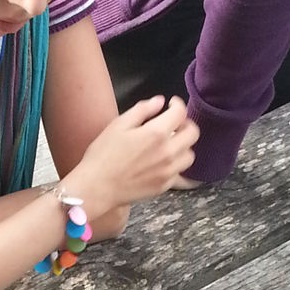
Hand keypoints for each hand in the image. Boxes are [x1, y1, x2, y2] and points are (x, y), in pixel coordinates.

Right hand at [66, 95, 198, 219]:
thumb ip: (142, 110)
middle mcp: (167, 152)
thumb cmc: (102, 155)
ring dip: (183, 146)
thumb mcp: (118, 125)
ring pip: (190, 155)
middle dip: (186, 123)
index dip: (177, 104)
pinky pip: (181, 174)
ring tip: (170, 144)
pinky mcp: (164, 186)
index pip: (180, 113)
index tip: (171, 104)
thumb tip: (159, 102)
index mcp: (156, 133)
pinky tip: (165, 162)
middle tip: (175, 123)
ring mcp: (168, 171)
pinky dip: (177, 165)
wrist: (97, 187)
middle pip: (193, 134)